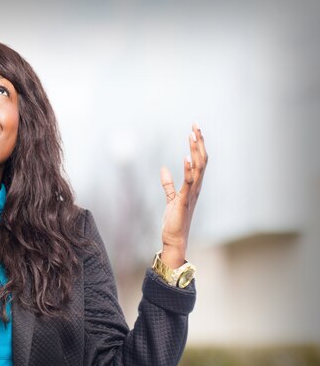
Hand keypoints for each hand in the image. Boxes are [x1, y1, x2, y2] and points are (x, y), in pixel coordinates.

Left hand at [159, 124, 207, 267]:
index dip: (198, 145)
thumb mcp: (170, 198)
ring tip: (192, 135)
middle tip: (195, 125)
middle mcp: (196, 188)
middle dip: (199, 142)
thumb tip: (163, 168)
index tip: (194, 129)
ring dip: (195, 151)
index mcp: (194, 186)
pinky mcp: (183, 201)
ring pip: (198, 168)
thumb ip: (168, 184)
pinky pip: (188, 183)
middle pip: (202, 160)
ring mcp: (192, 194)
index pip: (200, 161)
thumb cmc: (174, 221)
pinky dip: (188, 169)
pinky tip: (186, 157)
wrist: (174, 239)